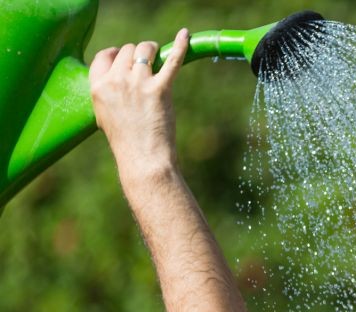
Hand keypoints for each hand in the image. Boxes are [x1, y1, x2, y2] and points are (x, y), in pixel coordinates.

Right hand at [89, 29, 189, 177]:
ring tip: (158, 55)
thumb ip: (108, 93)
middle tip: (145, 65)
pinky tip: (184, 36)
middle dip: (137, 54)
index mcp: (98, 87)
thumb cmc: (126, 142)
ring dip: (152, 50)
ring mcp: (138, 83)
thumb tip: (120, 78)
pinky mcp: (160, 89)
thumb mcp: (104, 115)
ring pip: (145, 49)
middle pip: (126, 50)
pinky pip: (172, 60)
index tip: (123, 58)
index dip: (115, 54)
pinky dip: (180, 46)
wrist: (143, 158)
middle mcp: (116, 81)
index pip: (104, 56)